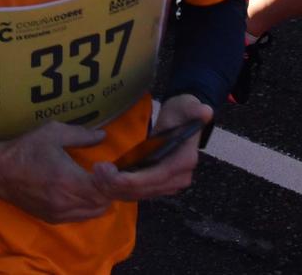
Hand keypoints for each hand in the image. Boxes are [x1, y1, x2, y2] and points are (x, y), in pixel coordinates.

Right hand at [0, 120, 111, 222]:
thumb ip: (81, 135)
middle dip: (109, 189)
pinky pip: (80, 216)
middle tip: (106, 173)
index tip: (107, 165)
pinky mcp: (52, 219)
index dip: (113, 180)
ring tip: (96, 181)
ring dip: (99, 199)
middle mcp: (66, 202)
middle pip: (102, 203)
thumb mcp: (53, 133)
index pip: (104, 190)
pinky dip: (87, 206)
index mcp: (68, 180)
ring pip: (93, 213)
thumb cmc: (26, 149)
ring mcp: (59, 214)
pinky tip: (82, 191)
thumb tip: (103, 136)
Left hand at [91, 95, 211, 202]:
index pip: (157, 177)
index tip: (109, 172)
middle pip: (145, 189)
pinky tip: (104, 179)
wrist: (182, 120)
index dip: (133, 178)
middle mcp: (179, 178)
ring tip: (96, 174)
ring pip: (139, 194)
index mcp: (185, 161)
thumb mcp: (188, 106)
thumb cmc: (183, 111)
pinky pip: (137, 193)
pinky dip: (120, 189)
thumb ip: (195, 109)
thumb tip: (205, 111)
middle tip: (96, 171)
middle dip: (119, 184)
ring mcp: (169, 185)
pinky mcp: (158, 186)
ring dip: (116, 188)